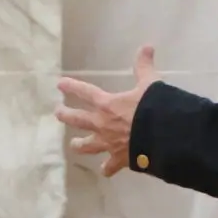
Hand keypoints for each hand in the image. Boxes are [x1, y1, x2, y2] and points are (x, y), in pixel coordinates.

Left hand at [55, 46, 158, 177]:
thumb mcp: (150, 84)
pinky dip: (107, 168)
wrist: (161, 137)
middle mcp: (102, 124)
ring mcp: (108, 143)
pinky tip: (105, 171)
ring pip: (87, 145)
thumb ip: (144, 66)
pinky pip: (109, 166)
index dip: (72, 87)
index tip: (60, 85)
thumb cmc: (153, 108)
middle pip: (77, 119)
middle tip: (57, 112)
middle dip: (65, 115)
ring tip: (73, 144)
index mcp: (107, 104)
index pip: (84, 92)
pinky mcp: (118, 159)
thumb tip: (146, 46)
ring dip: (79, 144)